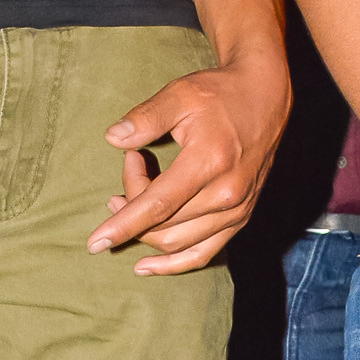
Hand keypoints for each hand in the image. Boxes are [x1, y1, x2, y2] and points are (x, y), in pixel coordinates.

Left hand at [86, 54, 290, 272]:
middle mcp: (227, 193)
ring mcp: (237, 209)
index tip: (95, 241)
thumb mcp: (181, 94)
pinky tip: (146, 266)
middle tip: (129, 167)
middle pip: (164, 223)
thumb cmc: (220, 93)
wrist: (264, 96)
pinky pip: (204, 253)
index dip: (124, 225)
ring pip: (178, 242)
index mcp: (210, 162)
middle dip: (132, 207)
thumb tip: (113, 138)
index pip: (158, 205)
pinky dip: (174, 264)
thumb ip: (146, 117)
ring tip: (126, 202)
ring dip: (146, 230)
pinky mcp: (241, 217)